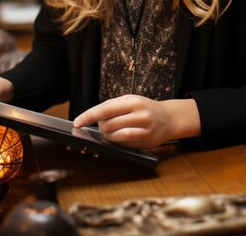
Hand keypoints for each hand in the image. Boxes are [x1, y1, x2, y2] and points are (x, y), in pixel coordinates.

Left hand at [72, 95, 200, 148]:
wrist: (168, 118)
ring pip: (115, 137)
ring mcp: (145, 130)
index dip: (89, 116)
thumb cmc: (145, 108)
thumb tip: (93, 118)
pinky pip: (123, 145)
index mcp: (134, 101)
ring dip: (107, 135)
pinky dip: (117, 142)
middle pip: (108, 125)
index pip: (105, 109)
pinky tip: (120, 136)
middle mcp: (140, 115)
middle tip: (104, 124)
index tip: (77, 122)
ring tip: (111, 130)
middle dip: (101, 126)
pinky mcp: (146, 142)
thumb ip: (113, 106)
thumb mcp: (131, 100)